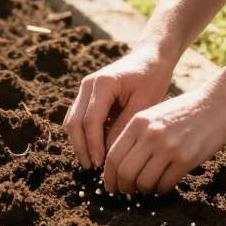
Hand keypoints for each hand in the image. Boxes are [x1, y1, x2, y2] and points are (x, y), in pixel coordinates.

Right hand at [63, 47, 173, 169]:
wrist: (151, 57)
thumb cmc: (152, 78)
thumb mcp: (144, 103)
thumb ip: (125, 126)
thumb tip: (110, 153)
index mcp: (103, 83)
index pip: (90, 121)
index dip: (93, 145)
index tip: (101, 165)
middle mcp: (88, 84)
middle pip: (74, 122)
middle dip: (81, 147)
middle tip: (93, 168)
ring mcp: (85, 88)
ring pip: (73, 120)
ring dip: (80, 142)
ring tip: (93, 163)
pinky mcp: (87, 93)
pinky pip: (79, 117)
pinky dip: (84, 134)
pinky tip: (96, 149)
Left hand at [102, 85, 225, 195]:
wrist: (217, 105)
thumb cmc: (183, 111)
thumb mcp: (153, 115)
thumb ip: (136, 135)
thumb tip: (119, 164)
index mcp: (138, 122)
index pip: (113, 156)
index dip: (109, 175)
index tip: (110, 185)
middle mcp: (150, 135)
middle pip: (125, 172)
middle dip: (122, 187)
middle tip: (125, 192)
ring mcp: (168, 148)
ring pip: (144, 181)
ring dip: (143, 190)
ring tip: (146, 188)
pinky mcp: (186, 159)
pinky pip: (165, 183)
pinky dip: (161, 189)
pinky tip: (162, 186)